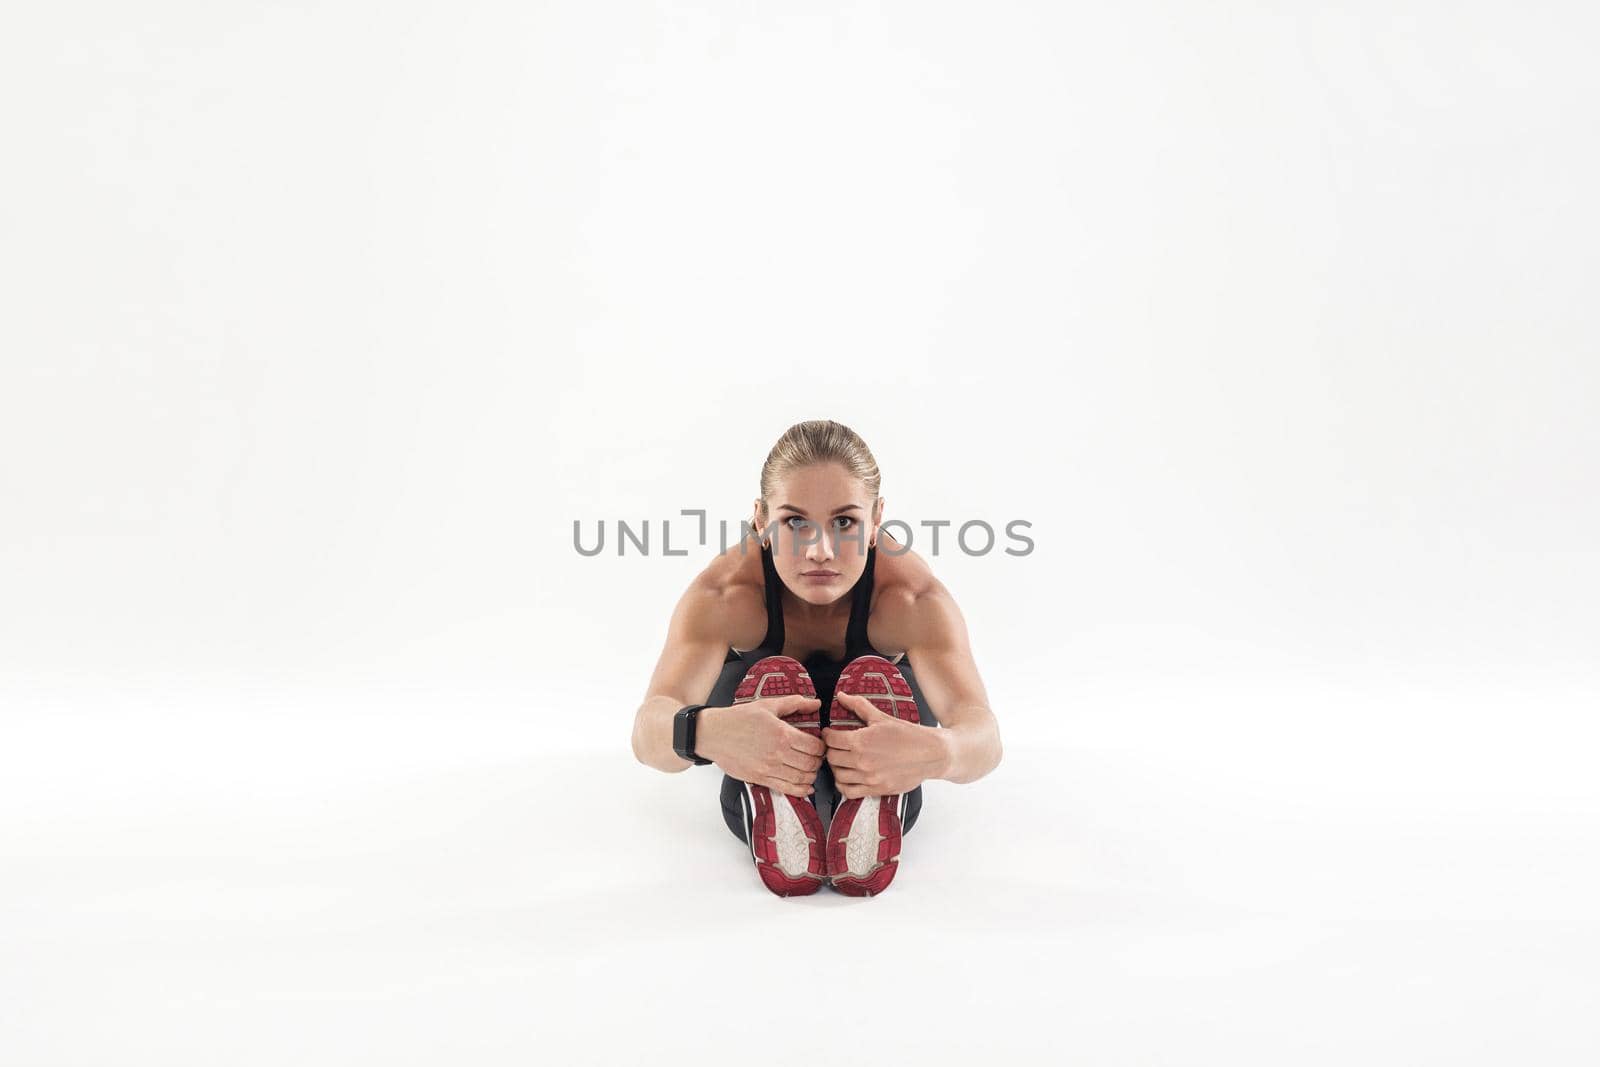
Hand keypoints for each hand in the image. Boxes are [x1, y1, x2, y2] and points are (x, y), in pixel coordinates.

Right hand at [695, 696, 823, 797]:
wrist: (713, 734)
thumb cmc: (738, 719)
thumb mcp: (767, 705)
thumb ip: (794, 703)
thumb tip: (815, 703)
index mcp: (782, 733)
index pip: (815, 746)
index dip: (822, 747)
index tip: (820, 745)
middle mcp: (778, 753)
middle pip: (811, 764)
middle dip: (818, 761)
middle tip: (817, 757)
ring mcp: (769, 768)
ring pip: (802, 779)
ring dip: (811, 776)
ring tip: (810, 769)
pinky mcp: (760, 778)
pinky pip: (787, 789)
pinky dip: (801, 790)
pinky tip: (806, 787)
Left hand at [822, 693, 948, 799]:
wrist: (931, 754)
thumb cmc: (909, 736)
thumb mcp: (882, 717)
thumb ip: (859, 706)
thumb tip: (842, 696)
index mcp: (862, 741)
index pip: (831, 740)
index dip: (827, 735)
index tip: (830, 734)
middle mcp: (862, 761)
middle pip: (832, 757)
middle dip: (831, 750)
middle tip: (835, 746)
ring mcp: (869, 778)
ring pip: (838, 775)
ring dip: (836, 767)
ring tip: (841, 761)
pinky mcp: (876, 790)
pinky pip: (849, 792)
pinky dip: (843, 785)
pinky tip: (848, 776)